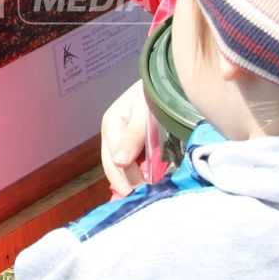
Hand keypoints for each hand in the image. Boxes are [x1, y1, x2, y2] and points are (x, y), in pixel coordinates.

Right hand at [101, 80, 149, 198]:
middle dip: (127, 184)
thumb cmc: (155, 94)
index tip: (140, 194)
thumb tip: (119, 162)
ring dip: (132, 181)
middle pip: (114, 167)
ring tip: (145, 195)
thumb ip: (133, 136)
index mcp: (111, 125)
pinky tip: (147, 183)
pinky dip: (138, 174)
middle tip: (143, 199)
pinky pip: (132, 163)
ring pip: (122, 167)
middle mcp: (113, 134)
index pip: (113, 162)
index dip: (125, 180)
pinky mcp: (133, 142)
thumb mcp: (144, 112)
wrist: (168, 80)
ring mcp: (122, 138)